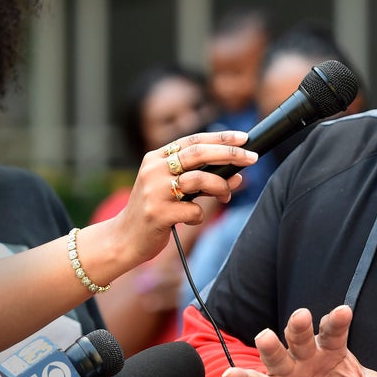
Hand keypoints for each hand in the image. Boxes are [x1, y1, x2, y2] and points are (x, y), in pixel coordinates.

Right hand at [101, 130, 257, 267]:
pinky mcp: (157, 213)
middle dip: (230, 154)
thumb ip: (203, 180)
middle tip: (252, 158)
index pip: (193, 140)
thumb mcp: (175, 190)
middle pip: (198, 153)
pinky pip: (193, 210)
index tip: (245, 139)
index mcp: (156, 158)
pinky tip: (191, 219)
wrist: (124, 238)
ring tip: (226, 195)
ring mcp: (154, 191)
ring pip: (199, 179)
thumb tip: (238, 176)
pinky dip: (199, 215)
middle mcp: (153, 170)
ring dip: (221, 186)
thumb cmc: (155, 210)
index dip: (221, 138)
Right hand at [222, 305, 376, 376]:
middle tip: (302, 316)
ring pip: (276, 354)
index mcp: (332, 349)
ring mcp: (286, 371)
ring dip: (270, 345)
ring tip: (265, 337)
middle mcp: (307, 355)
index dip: (338, 321)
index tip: (344, 311)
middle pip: (301, 336)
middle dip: (300, 326)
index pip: (335, 331)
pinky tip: (229, 376)